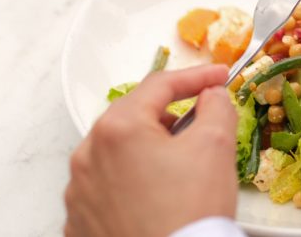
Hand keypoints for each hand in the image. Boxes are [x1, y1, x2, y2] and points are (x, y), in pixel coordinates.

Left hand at [64, 65, 237, 236]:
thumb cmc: (190, 210)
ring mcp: (79, 192)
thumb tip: (211, 95)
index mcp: (118, 128)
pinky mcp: (80, 222)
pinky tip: (157, 197)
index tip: (220, 77)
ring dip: (148, 150)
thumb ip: (216, 106)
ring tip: (179, 167)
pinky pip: (107, 188)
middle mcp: (88, 155)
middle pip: (134, 116)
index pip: (160, 85)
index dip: (197, 77)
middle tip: (200, 122)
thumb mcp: (216, 145)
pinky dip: (131, 183)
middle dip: (170, 115)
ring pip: (118, 153)